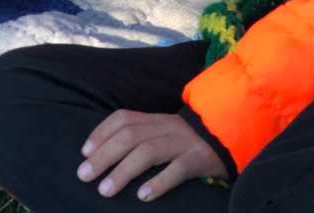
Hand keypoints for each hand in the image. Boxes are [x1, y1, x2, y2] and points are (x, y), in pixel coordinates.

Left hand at [77, 110, 227, 201]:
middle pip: (131, 135)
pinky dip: (159, 182)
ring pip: (149, 151)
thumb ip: (140, 138)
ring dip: (123, 171)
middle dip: (104, 155)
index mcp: (156, 119)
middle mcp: (167, 127)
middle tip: (84, 175)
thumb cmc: (187, 142)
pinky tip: (143, 196)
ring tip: (105, 190)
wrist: (229, 136)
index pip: (124, 118)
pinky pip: (178, 168)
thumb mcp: (163, 134)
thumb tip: (101, 156)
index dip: (101, 133)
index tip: (84, 153)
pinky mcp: (199, 158)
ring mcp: (184, 142)